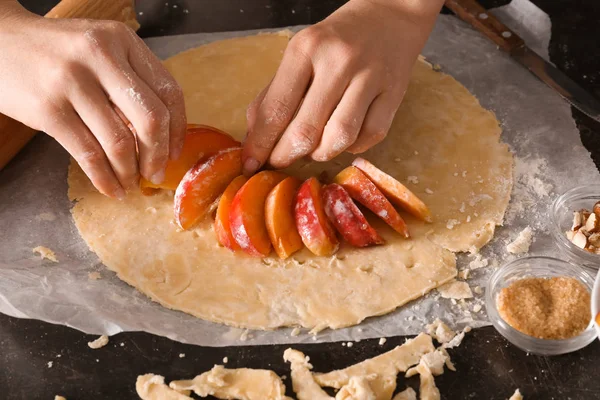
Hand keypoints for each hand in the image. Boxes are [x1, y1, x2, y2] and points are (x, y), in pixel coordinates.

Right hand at [0, 5, 185, 197]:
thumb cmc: (58, 52)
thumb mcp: (100, 49)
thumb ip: (131, 79)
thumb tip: (163, 135)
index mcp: (122, 40)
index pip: (168, 91)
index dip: (178, 129)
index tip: (176, 152)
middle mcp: (100, 56)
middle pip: (151, 119)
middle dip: (158, 155)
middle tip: (156, 174)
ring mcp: (72, 82)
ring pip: (119, 141)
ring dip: (130, 172)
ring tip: (131, 184)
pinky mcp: (48, 109)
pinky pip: (88, 153)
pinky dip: (104, 177)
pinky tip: (110, 187)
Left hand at [243, 0, 442, 174]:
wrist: (389, 16)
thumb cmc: (335, 40)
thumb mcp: (299, 54)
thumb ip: (274, 94)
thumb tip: (255, 138)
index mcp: (306, 48)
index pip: (276, 109)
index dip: (260, 144)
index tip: (250, 163)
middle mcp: (339, 62)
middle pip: (306, 130)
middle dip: (285, 156)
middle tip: (279, 162)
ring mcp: (370, 78)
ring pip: (339, 138)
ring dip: (320, 154)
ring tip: (313, 149)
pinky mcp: (395, 93)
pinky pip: (370, 136)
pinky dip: (352, 146)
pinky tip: (343, 137)